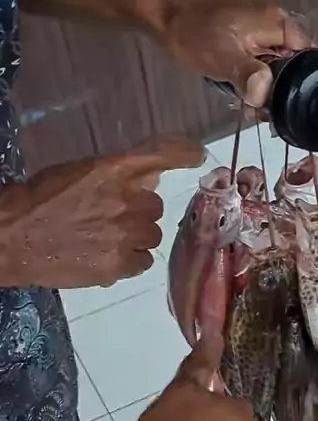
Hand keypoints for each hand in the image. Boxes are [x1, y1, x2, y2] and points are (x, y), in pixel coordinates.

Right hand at [0, 138, 203, 288]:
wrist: (13, 237)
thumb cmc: (40, 200)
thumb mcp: (78, 173)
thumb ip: (115, 176)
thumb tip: (150, 181)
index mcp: (112, 171)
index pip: (160, 158)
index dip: (182, 154)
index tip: (197, 154)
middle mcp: (125, 202)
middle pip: (155, 208)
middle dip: (139, 212)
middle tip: (112, 217)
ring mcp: (124, 237)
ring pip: (152, 237)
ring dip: (136, 238)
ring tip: (107, 239)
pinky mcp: (118, 267)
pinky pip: (142, 262)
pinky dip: (129, 261)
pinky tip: (106, 256)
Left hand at [140, 0, 310, 106]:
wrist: (164, 16)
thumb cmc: (192, 32)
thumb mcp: (222, 57)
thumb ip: (247, 74)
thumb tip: (264, 94)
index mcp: (276, 23)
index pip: (308, 56)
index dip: (300, 83)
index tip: (285, 105)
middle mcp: (273, 24)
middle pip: (291, 64)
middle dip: (277, 90)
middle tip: (260, 111)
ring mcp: (258, 30)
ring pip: (273, 66)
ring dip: (262, 87)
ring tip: (246, 106)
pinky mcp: (244, 38)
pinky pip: (257, 62)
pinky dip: (250, 79)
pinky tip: (237, 92)